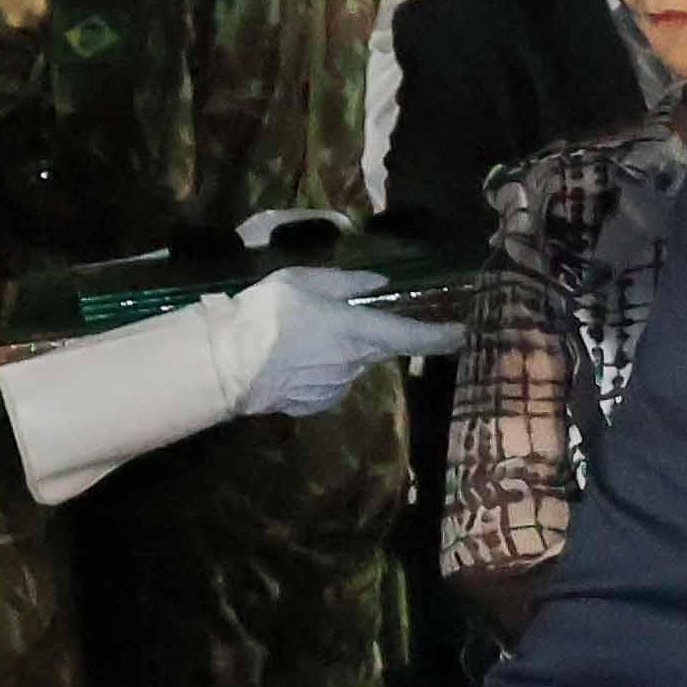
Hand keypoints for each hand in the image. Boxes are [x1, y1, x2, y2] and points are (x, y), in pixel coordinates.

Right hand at [229, 266, 459, 418]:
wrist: (224, 363)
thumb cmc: (264, 314)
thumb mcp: (303, 281)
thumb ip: (345, 283)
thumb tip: (377, 285)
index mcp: (357, 331)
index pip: (411, 335)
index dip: (440, 336)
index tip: (461, 334)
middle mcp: (354, 364)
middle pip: (378, 349)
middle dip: (367, 335)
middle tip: (331, 320)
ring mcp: (335, 389)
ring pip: (351, 366)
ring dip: (338, 353)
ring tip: (298, 338)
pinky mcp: (315, 404)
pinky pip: (329, 384)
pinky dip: (319, 371)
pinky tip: (291, 361)